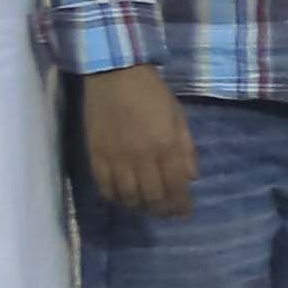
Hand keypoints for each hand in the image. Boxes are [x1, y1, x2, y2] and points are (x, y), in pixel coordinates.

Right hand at [78, 63, 198, 217]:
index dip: (180, 204)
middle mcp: (142, 157)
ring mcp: (117, 157)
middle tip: (166, 214)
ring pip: (128, 196)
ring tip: (145, 207)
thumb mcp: (178, 117)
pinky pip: (104, 185)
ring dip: (139, 207)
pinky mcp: (96, 154)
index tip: (183, 213)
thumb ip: (186, 148)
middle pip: (152, 196)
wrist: (114, 74)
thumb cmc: (152, 92)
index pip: (176, 186)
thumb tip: (192, 178)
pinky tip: (122, 198)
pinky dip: (115, 197)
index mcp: (166, 145)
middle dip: (162, 210)